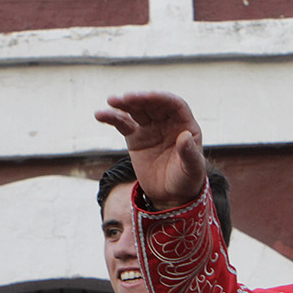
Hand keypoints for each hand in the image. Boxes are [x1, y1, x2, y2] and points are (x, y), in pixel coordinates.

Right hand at [96, 92, 205, 208]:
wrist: (171, 195)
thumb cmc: (187, 180)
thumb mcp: (192, 169)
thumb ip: (189, 153)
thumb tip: (184, 136)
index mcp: (184, 124)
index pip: (173, 104)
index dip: (159, 98)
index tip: (145, 97)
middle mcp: (167, 121)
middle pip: (152, 104)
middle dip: (139, 99)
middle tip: (124, 98)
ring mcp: (150, 128)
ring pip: (136, 111)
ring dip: (123, 105)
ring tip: (111, 101)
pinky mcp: (135, 137)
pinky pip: (123, 124)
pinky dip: (112, 118)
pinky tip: (100, 115)